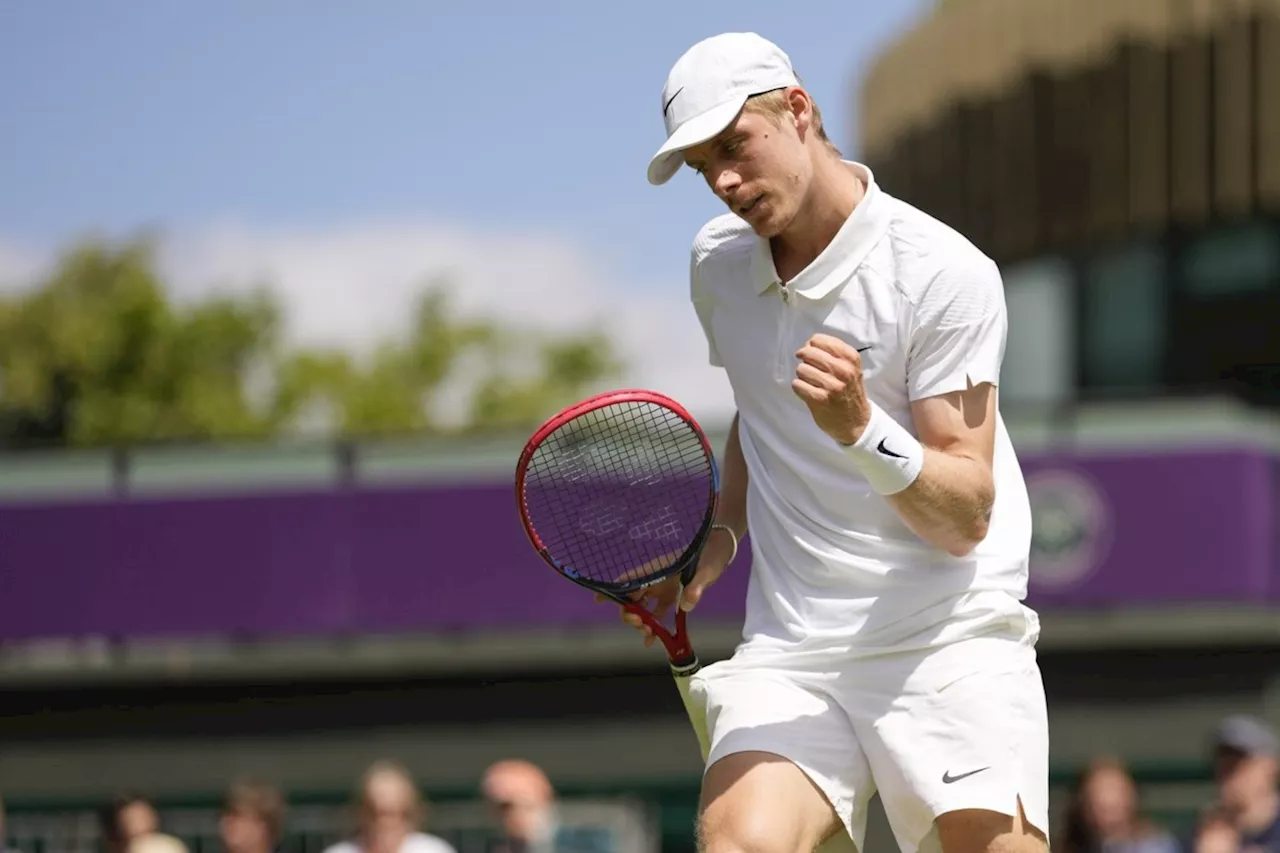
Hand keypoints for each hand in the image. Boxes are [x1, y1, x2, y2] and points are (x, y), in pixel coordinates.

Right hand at [595, 526, 736, 647]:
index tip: (598, 600)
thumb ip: (696, 587)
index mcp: (658, 570)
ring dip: (642, 622)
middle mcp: (656, 579)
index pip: (629, 580)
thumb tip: (686, 605)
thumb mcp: (706, 571)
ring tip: (649, 636)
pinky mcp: (674, 594)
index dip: (612, 590)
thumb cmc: (711, 554)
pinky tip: (655, 640)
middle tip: (641, 626)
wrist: (722, 548)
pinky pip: (658, 612)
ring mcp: (663, 587)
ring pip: (643, 607)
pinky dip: (655, 625)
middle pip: (632, 598)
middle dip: (630, 614)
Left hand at [791, 333, 871, 444]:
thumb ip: (832, 354)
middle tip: (811, 370)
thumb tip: (806, 345)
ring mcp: (831, 385)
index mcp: (850, 357)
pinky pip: (797, 385)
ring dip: (803, 376)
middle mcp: (842, 370)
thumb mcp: (850, 368)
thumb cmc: (850, 391)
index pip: (818, 340)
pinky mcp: (819, 399)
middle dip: (805, 360)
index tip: (813, 355)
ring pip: (801, 369)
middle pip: (808, 352)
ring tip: (813, 384)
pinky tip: (809, 393)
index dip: (811, 346)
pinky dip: (799, 388)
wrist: (857, 422)